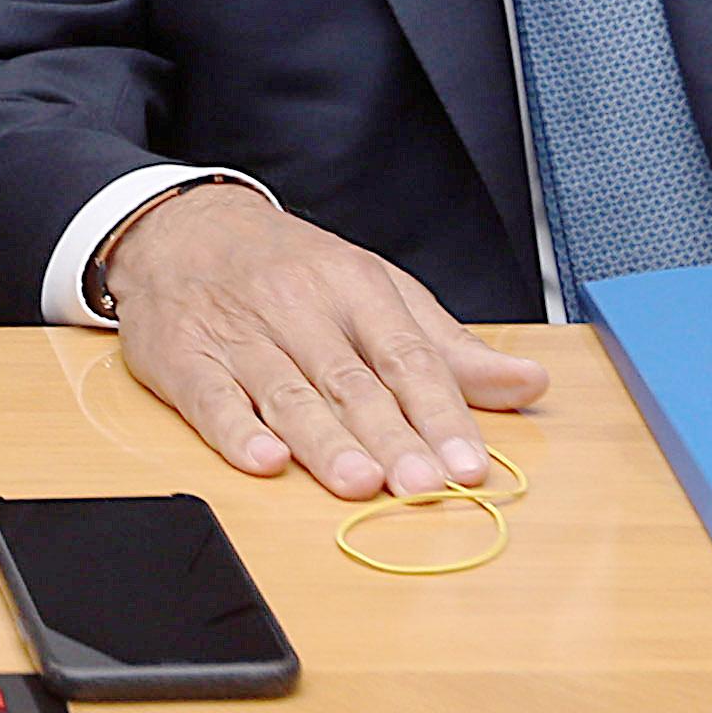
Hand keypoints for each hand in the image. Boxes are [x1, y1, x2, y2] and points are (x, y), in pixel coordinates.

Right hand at [100, 182, 548, 500]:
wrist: (183, 226)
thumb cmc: (292, 269)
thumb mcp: (376, 289)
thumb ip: (448, 348)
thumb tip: (528, 382)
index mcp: (353, 286)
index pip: (406, 355)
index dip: (440, 412)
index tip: (469, 463)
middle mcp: (298, 307)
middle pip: (351, 381)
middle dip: (391, 438)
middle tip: (424, 486)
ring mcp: (240, 333)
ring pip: (287, 393)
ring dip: (325, 441)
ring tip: (360, 483)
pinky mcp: (186, 358)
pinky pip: (211, 398)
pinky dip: (235, 431)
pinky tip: (263, 460)